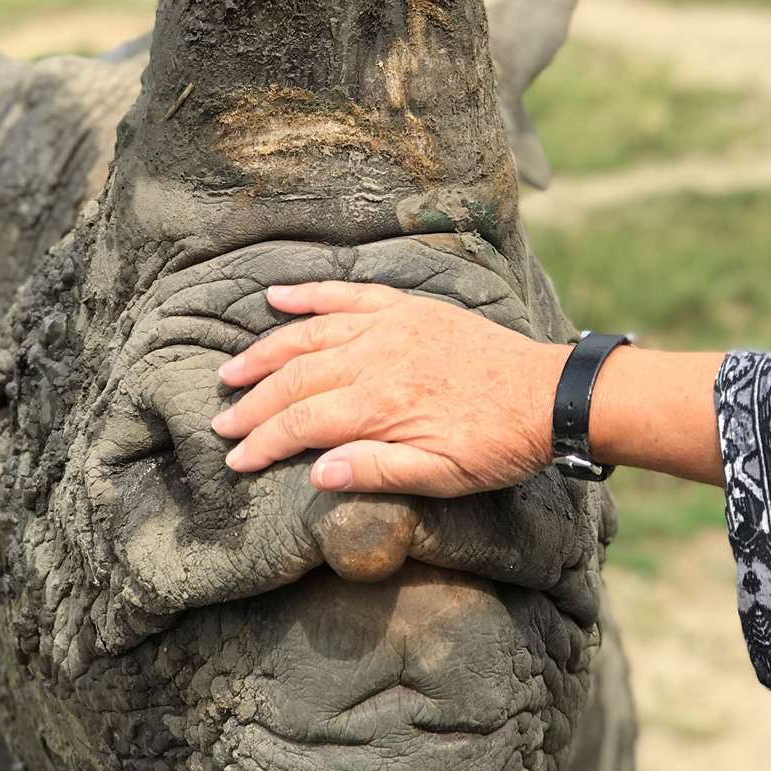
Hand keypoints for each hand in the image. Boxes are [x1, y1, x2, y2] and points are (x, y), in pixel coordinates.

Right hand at [212, 281, 569, 497]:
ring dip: (266, 354)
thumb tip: (317, 473)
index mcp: (383, 406)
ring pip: (311, 335)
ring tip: (231, 372)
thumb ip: (378, 471)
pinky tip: (276, 296)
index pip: (303, 423)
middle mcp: (378, 359)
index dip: (264, 442)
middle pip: (296, 379)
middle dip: (253, 403)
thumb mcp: (443, 476)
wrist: (549, 395)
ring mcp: (391, 327)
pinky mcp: (407, 309)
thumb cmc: (499, 445)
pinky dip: (310, 294)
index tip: (236, 460)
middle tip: (221, 423)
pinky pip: (348, 296)